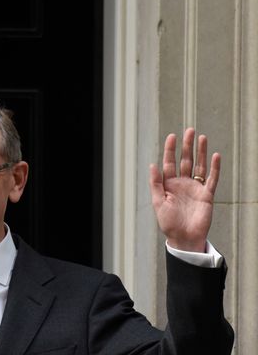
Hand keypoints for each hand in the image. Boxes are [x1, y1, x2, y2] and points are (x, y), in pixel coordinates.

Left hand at [148, 127, 219, 251]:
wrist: (184, 238)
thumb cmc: (168, 222)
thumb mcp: (158, 202)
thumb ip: (156, 183)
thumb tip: (152, 164)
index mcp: (168, 184)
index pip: (169, 162)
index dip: (170, 149)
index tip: (172, 136)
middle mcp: (182, 183)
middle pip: (186, 160)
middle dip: (187, 146)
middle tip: (189, 130)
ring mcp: (195, 188)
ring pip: (199, 166)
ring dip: (201, 152)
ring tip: (202, 137)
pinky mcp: (206, 195)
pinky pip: (212, 179)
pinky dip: (214, 168)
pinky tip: (215, 156)